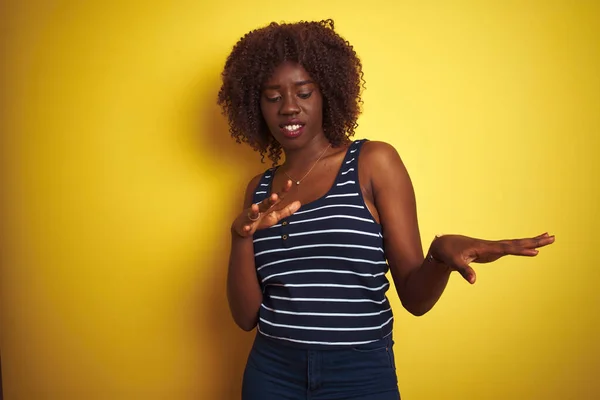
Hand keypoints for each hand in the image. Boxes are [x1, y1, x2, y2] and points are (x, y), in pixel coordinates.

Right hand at [232, 180, 300, 237]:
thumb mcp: (275, 215)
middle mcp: (260, 210)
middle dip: (269, 200)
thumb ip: (287, 210)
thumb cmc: (261, 220)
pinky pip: (246, 227)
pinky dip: (247, 228)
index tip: (289, 182)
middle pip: (265, 204)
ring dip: (254, 210)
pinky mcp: (245, 226)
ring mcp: (252, 218)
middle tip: (274, 196)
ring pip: (253, 213)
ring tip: (255, 207)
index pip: (277, 198)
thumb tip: (299, 203)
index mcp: (269, 208)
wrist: (242, 227)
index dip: (283, 191)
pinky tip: (248, 228)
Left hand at [429, 232, 554, 283]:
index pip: (506, 248)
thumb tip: (473, 281)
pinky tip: (531, 248)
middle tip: (552, 237)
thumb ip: (464, 271)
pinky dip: (522, 247)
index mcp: (485, 248)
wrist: (443, 245)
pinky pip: (511, 248)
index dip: (521, 250)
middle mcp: (492, 246)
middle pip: (516, 243)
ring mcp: (493, 248)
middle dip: (534, 241)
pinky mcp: (492, 251)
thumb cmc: (448, 253)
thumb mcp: (454, 263)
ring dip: (531, 242)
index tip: (536, 250)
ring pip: (515, 244)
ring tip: (548, 238)